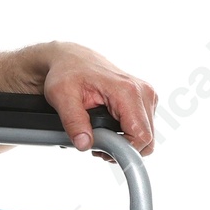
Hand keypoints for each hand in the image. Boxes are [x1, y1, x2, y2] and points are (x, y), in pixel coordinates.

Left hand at [38, 43, 157, 156]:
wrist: (72, 59)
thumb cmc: (66, 73)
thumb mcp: (62, 96)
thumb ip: (73, 121)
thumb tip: (84, 144)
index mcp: (128, 91)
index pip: (141, 136)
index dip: (123, 151)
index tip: (101, 151)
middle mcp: (143, 92)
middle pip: (147, 139)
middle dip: (123, 149)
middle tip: (97, 142)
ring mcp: (146, 95)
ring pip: (146, 135)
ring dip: (125, 142)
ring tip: (100, 134)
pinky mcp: (145, 99)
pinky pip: (143, 127)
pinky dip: (128, 134)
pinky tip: (109, 127)